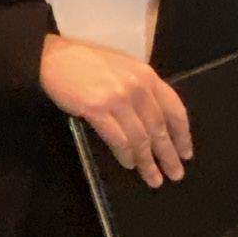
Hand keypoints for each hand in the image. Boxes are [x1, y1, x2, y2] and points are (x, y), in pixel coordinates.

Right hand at [39, 35, 191, 186]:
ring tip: (153, 178)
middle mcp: (137, 87)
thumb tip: (153, 117)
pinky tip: (128, 164)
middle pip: (159, 127)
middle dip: (168, 154)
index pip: (174, 108)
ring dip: (147, 161)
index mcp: (146, 75)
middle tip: (175, 174)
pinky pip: (118, 139)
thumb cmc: (85, 61)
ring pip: (140, 137)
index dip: (182, 134)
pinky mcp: (97, 109)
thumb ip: (140, 87)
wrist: (52, 58)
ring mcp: (117, 98)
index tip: (186, 153)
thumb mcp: (122, 67)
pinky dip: (126, 155)